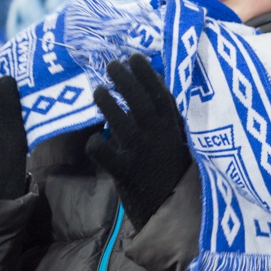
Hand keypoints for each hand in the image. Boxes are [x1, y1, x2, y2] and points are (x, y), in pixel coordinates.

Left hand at [86, 53, 190, 230]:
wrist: (174, 213)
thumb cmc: (174, 174)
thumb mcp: (176, 143)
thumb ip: (163, 120)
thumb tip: (148, 91)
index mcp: (172, 128)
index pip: (160, 94)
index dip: (147, 74)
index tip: (134, 57)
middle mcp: (158, 137)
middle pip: (140, 101)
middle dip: (126, 80)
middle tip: (111, 65)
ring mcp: (141, 153)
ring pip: (120, 122)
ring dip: (108, 103)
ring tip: (99, 90)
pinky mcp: (125, 172)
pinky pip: (105, 153)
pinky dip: (96, 145)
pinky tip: (94, 140)